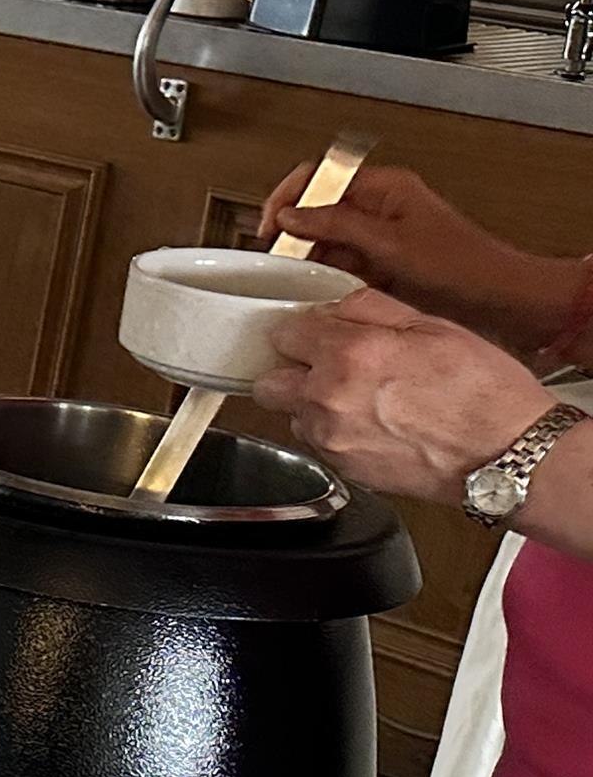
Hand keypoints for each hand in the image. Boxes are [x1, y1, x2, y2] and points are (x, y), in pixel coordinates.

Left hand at [254, 290, 556, 502]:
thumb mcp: (432, 326)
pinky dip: (332, 434)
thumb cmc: (483, 392)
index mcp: (348, 354)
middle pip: (268, 382)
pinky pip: (317, 444)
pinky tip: (372, 426)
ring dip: (312, 406)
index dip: (303, 332)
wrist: (508, 454)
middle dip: (291, 372)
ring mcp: (331, 439)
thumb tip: (334, 306)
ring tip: (360, 401)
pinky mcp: (343, 470)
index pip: (283, 335)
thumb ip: (370, 309)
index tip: (316, 335)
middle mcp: (328, 398)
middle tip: (326, 368)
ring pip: (292, 416)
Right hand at [260, 161, 577, 354]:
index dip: (288, 198)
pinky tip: (325, 290)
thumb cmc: (464, 265)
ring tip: (300, 278)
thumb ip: (336, 226)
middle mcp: (380, 208)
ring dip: (311, 259)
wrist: (500, 299)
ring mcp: (380, 237)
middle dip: (295, 234)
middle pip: (317, 210)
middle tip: (279, 257)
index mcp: (385, 188)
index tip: (270, 225)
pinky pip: (341, 265)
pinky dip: (328, 277)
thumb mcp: (390, 243)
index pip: (319, 177)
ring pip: (326, 241)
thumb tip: (290, 216)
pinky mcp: (382, 264)